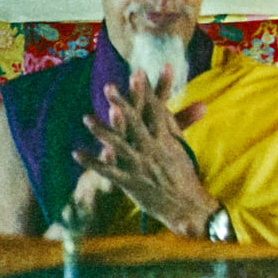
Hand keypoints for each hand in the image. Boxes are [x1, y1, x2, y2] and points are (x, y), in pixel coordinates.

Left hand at [73, 65, 217, 237]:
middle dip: (122, 102)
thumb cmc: (184, 174)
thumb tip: (201, 103)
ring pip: (118, 144)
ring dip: (101, 131)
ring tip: (86, 117)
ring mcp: (140, 165)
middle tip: (109, 86)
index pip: (156, 110)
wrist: (186, 204)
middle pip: (136, 122)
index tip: (138, 73)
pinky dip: (92, 163)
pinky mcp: (130, 182)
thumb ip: (181, 124)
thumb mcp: (182, 146)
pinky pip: (108, 171)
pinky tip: (76, 153)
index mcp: (167, 139)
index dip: (146, 91)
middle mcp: (153, 149)